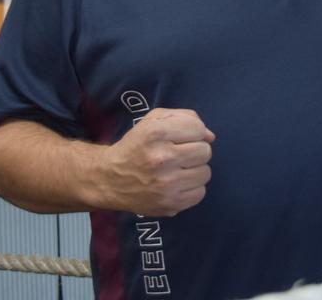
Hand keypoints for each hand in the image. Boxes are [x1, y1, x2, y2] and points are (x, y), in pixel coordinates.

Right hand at [95, 108, 213, 215]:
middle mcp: (161, 158)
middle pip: (205, 151)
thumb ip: (185, 118)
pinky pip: (200, 193)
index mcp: (156, 133)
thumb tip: (210, 136)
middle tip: (179, 154)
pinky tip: (177, 184)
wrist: (110, 179)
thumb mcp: (153, 120)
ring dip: (195, 169)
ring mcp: (166, 184)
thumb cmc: (136, 146)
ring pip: (205, 172)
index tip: (182, 138)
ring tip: (178, 169)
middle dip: (195, 150)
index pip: (198, 129)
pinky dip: (192, 188)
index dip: (194, 132)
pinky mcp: (169, 204)